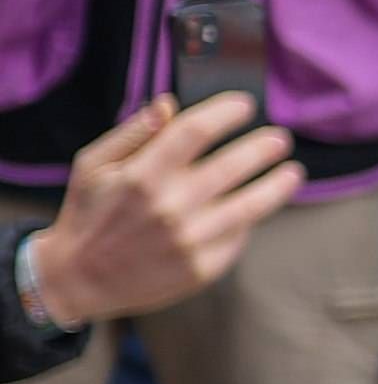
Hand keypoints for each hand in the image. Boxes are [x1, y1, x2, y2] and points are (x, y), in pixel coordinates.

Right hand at [24, 94, 296, 328]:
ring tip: (293, 172)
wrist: (78, 279)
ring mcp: (189, 241)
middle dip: (263, 148)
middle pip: (233, 166)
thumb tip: (169, 104)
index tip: (245, 105)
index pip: (195, 131)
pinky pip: (238, 237)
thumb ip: (132, 133)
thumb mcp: (92, 165)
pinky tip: (254, 208)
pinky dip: (250, 221)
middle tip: (280, 138)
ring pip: (250, 206)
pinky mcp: (202, 268)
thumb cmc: (88, 213)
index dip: (225, 112)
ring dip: (278, 186)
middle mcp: (169, 207)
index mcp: (140, 175)